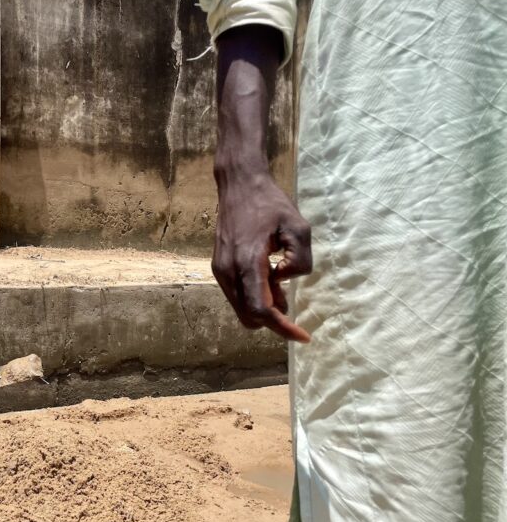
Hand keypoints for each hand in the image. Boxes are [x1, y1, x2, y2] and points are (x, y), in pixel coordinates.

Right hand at [212, 172, 311, 341]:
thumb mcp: (299, 227)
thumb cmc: (270, 204)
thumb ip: (299, 260)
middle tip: (290, 300)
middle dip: (273, 319)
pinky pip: (236, 296)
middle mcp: (228, 271)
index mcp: (248, 261)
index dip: (282, 328)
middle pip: (249, 317)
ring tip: (279, 286)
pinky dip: (253, 298)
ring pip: (241, 309)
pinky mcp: (218, 267)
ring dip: (263, 308)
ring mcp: (220, 270)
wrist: (238, 186)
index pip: (261, 310)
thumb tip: (284, 280)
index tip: (303, 336)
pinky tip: (267, 279)